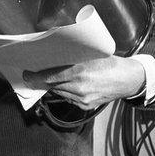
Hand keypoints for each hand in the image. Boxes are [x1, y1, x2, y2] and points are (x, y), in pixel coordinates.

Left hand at [23, 56, 144, 110]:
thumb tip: (53, 50)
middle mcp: (80, 88)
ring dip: (52, 86)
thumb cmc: (110, 62)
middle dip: (41, 81)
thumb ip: (72, 55)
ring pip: (59, 93)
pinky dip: (63, 91)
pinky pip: (68, 98)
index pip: (50, 76)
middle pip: (53, 86)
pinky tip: (63, 85)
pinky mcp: (86, 106)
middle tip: (31, 75)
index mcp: (80, 72)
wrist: (129, 79)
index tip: (26, 74)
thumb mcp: (91, 54)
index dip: (35, 77)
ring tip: (46, 78)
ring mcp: (83, 99)